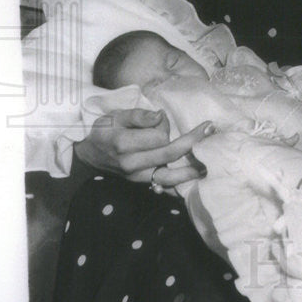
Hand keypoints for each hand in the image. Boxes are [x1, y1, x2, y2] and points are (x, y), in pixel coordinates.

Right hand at [74, 108, 214, 191]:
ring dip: (191, 170)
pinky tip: (195, 180)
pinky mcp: (142, 183)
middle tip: (210, 128)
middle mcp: (132, 163)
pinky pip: (164, 186)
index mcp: (124, 143)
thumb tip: (160, 116)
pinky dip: (180, 185)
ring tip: (209, 163)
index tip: (162, 118)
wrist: (90, 154)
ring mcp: (137, 177)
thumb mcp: (116, 115)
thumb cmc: (105, 130)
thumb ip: (139, 115)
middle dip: (192, 141)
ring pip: (169, 177)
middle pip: (169, 154)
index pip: (157, 136)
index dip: (165, 125)